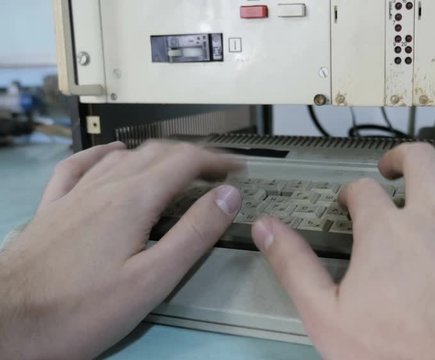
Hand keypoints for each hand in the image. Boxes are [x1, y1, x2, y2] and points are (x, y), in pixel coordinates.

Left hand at [0, 141, 242, 358]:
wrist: (7, 323)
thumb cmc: (84, 307)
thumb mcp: (153, 279)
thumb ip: (195, 233)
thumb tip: (228, 196)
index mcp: (134, 200)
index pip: (186, 162)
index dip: (217, 161)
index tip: (238, 167)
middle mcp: (106, 185)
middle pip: (158, 153)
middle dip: (193, 157)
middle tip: (216, 172)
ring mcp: (75, 193)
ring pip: (123, 155)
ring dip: (157, 154)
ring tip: (177, 167)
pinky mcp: (53, 206)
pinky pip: (80, 165)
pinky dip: (104, 153)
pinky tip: (112, 153)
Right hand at [252, 144, 434, 359]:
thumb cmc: (408, 355)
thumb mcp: (330, 318)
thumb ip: (295, 268)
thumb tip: (268, 230)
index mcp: (386, 232)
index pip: (363, 191)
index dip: (353, 193)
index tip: (353, 202)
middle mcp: (432, 216)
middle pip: (417, 161)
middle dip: (400, 159)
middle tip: (392, 168)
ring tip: (433, 175)